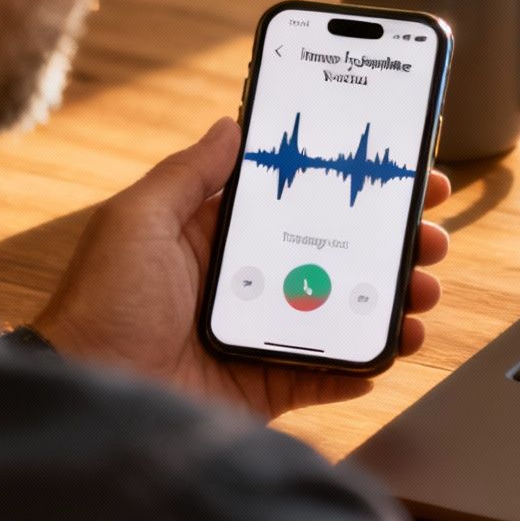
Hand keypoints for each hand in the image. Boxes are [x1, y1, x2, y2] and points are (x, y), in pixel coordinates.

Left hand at [35, 118, 451, 417]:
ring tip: (422, 292)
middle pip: (339, 256)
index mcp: (220, 238)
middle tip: (431, 235)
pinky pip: (332, 373)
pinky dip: (367, 362)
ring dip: (394, 299)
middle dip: (393, 243)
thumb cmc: (99, 306)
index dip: (355, 186)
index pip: (302, 203)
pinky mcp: (269, 385)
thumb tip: (230, 124)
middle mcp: (250, 284)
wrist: (88, 395)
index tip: (404, 172)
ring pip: (347, 311)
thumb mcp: (137, 222)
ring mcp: (264, 336)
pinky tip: (393, 346)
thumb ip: (188, 174)